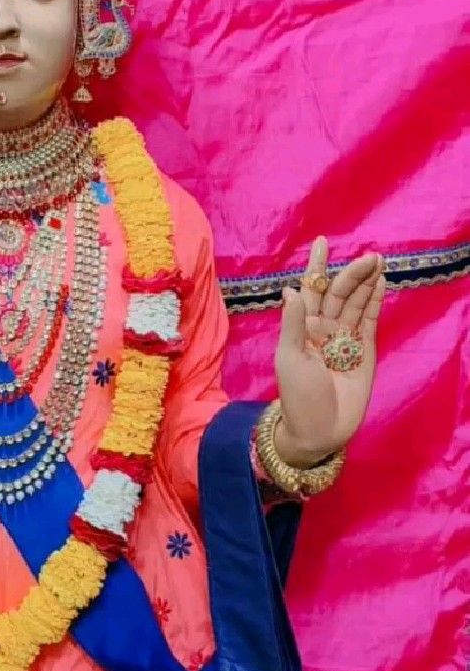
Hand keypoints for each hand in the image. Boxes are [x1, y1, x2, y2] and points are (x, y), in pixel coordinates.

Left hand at [274, 237, 386, 466]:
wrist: (319, 429)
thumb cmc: (297, 396)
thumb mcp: (289, 358)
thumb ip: (293, 324)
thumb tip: (291, 289)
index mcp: (302, 327)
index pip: (311, 289)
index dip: (316, 266)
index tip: (322, 241)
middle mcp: (324, 328)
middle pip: (340, 293)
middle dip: (353, 274)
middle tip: (369, 257)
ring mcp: (345, 339)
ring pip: (357, 304)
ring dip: (367, 283)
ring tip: (378, 262)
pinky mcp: (364, 351)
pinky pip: (369, 321)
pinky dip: (375, 302)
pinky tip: (381, 284)